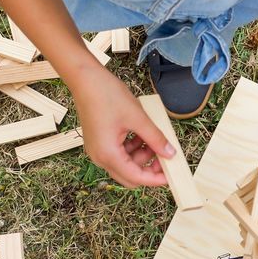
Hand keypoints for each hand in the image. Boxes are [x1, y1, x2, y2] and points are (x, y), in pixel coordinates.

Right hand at [72, 65, 175, 187]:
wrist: (86, 79)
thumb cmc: (107, 96)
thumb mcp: (138, 118)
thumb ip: (156, 139)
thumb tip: (170, 153)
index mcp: (108, 154)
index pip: (135, 178)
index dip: (155, 179)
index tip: (171, 176)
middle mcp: (100, 157)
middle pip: (129, 175)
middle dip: (149, 169)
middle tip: (166, 158)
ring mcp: (98, 149)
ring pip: (125, 163)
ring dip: (142, 155)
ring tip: (155, 139)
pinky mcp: (99, 141)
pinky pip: (119, 152)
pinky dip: (133, 147)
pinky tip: (143, 134)